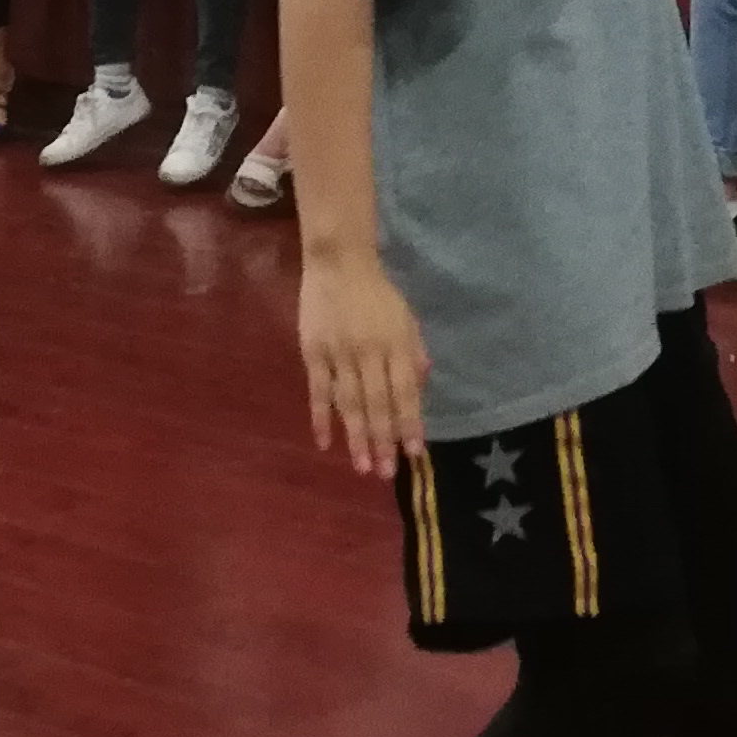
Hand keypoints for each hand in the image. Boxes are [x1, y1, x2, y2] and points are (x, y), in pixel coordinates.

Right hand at [298, 246, 429, 477]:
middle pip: (378, 403)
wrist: (339, 262)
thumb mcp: (406, 318)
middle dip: (384, 441)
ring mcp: (341, 354)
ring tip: (362, 467)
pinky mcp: (314, 352)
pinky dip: (321, 417)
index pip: (406, 392)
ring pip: (350, 403)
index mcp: (397, 345)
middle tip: (385, 473)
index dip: (410, 424)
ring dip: (356, 437)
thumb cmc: (377, 293)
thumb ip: (413, 351)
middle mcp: (371, 353)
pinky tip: (324, 442)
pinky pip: (319, 390)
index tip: (414, 453)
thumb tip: (421, 384)